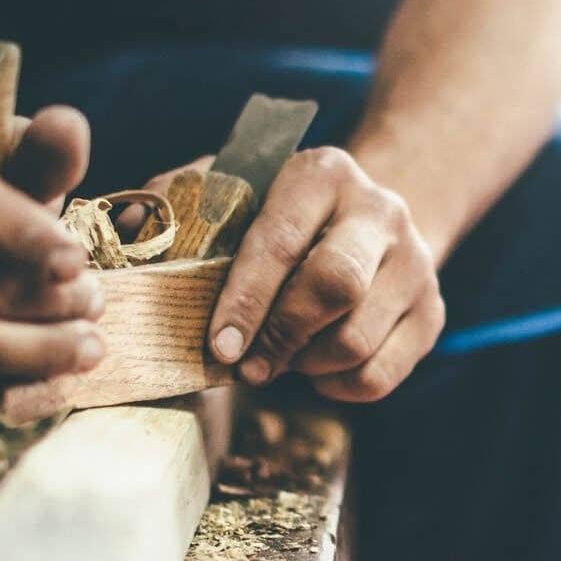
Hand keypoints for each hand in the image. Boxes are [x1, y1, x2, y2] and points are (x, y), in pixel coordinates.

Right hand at [0, 107, 104, 422]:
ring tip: (90, 344)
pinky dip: (8, 397)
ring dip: (33, 352)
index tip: (77, 261)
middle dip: (42, 300)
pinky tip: (59, 383)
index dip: (17, 232)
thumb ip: (44, 152)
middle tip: (97, 303)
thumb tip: (67, 126)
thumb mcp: (15, 164)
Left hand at [204, 147, 445, 401]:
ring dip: (306, 364)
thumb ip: (182, 204)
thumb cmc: (279, 218)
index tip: (218, 345)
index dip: (245, 300)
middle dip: (281, 335)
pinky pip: (379, 375)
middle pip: (336, 286)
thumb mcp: (234, 193)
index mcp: (322, 174)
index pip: (280, 241)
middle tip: (247, 365)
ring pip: (357, 340)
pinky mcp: (431, 311)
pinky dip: (338, 387)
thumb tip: (129, 231)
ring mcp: (415, 262)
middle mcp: (380, 211)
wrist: (368, 221)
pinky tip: (316, 368)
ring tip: (282, 356)